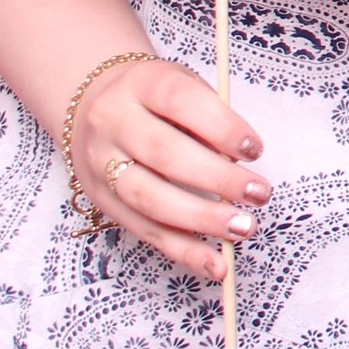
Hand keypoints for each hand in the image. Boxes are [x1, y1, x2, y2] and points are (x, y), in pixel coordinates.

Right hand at [73, 57, 268, 279]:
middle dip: (217, 179)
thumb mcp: (182, 86)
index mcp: (141, 84)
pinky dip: (182, 251)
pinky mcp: (102, 201)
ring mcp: (100, 164)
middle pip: (164, 154)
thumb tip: (240, 164)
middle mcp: (113, 123)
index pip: (180, 101)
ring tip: (243, 228)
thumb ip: (209, 117)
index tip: (255, 150)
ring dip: (201, 220)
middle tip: (259, 194)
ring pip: (149, 199)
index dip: (221, 127)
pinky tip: (215, 264)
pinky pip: (143, 231)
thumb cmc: (155, 97)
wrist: (90, 103)